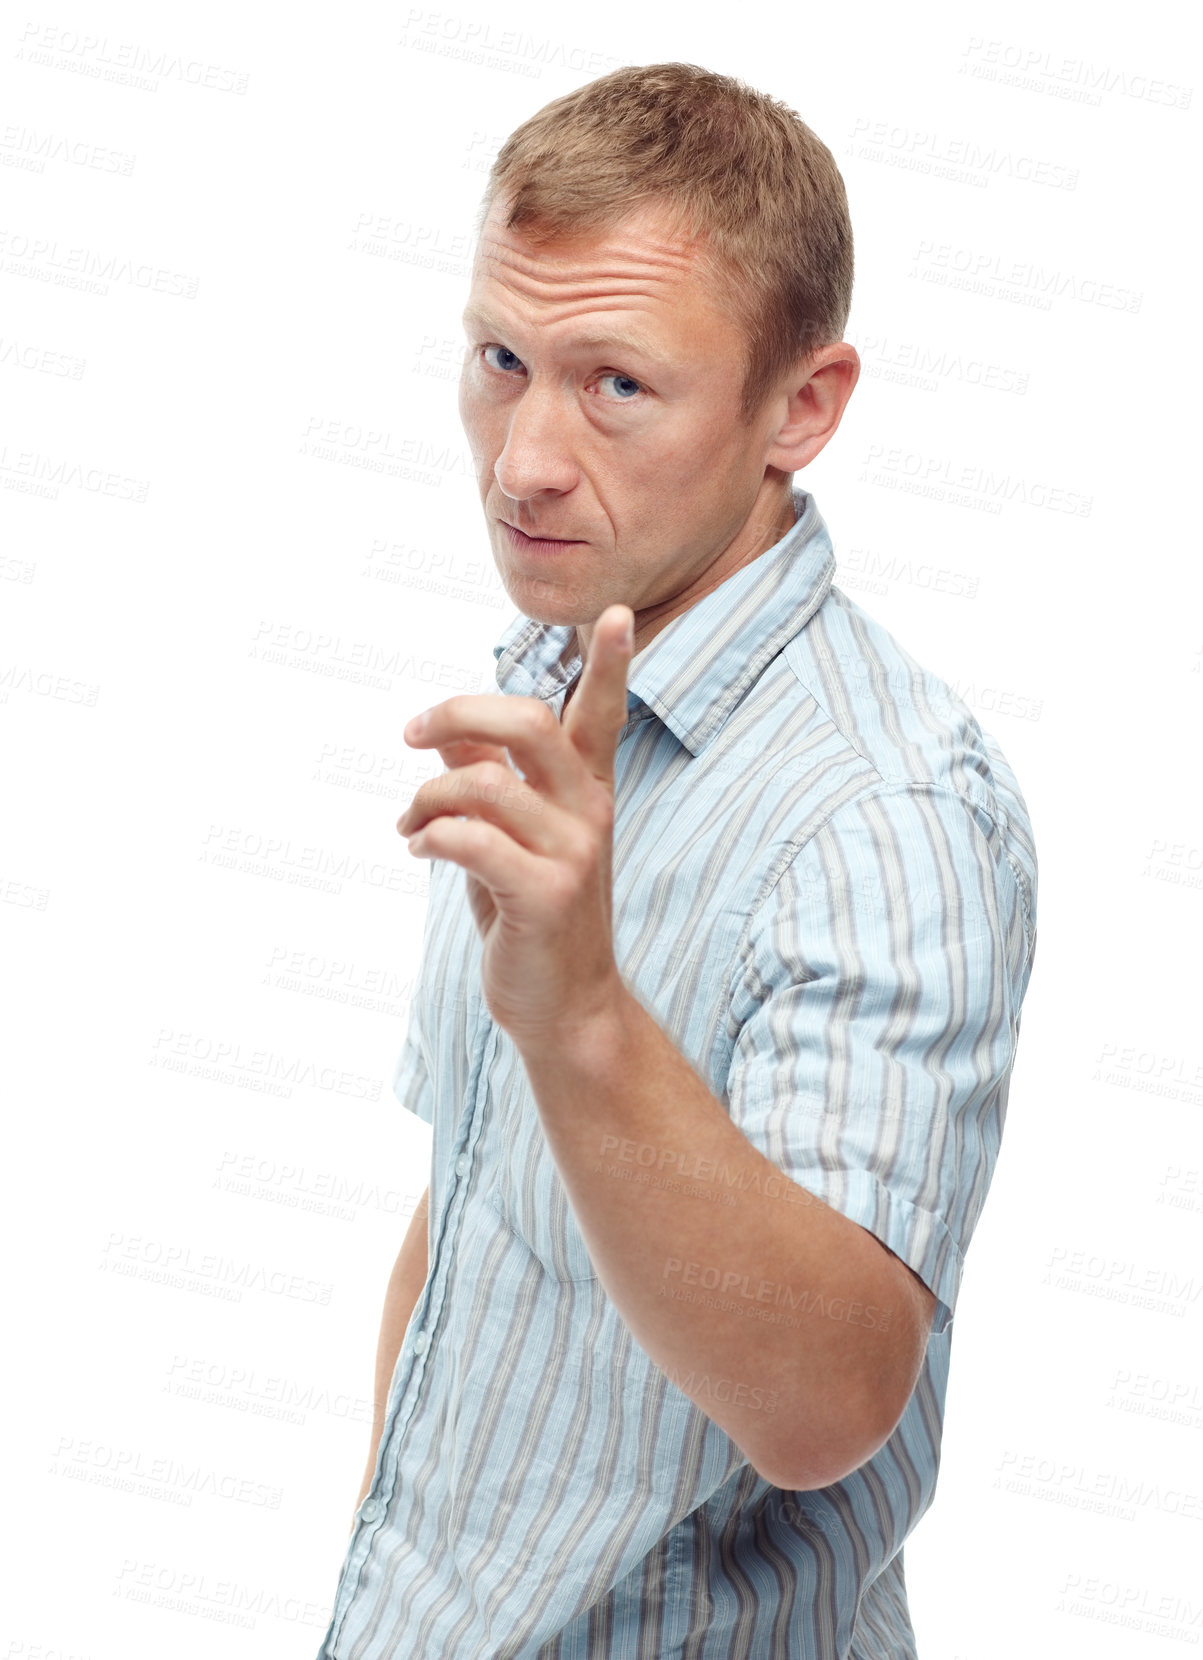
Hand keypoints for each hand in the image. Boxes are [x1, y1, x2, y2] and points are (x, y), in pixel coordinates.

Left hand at [396, 604, 633, 1050]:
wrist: (564, 1008)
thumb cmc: (531, 916)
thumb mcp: (508, 839)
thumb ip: (485, 780)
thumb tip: (448, 733)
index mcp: (586, 792)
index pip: (602, 714)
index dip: (609, 663)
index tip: (615, 613)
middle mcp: (589, 813)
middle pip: (529, 723)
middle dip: (458, 713)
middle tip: (411, 733)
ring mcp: (572, 854)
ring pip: (483, 784)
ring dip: (425, 797)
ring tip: (408, 826)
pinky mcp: (545, 895)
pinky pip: (471, 840)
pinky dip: (428, 837)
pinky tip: (418, 850)